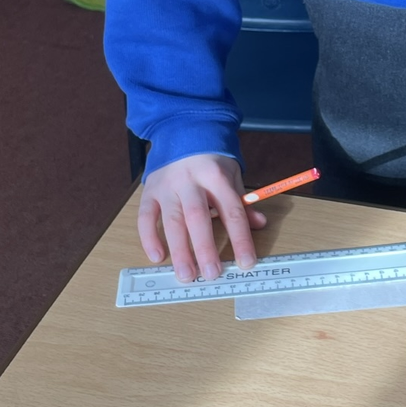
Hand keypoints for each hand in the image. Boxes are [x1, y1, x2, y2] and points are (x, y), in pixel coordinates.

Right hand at [138, 153, 265, 282]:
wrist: (181, 131)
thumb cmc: (210, 160)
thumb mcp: (231, 175)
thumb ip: (242, 203)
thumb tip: (259, 224)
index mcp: (216, 176)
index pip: (232, 211)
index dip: (240, 238)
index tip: (247, 263)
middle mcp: (190, 180)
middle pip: (198, 217)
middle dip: (205, 248)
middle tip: (211, 274)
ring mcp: (167, 185)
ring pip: (172, 220)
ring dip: (179, 250)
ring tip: (186, 274)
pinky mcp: (149, 190)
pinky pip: (146, 216)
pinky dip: (149, 237)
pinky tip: (158, 256)